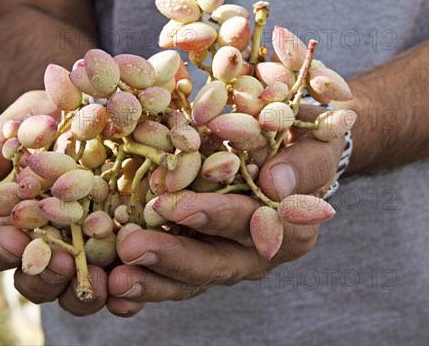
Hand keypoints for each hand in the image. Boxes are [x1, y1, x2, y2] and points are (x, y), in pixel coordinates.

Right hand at [0, 91, 142, 316]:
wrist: (107, 111)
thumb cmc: (61, 115)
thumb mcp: (33, 117)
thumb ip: (1, 141)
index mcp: (21, 217)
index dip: (2, 246)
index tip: (15, 238)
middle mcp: (51, 242)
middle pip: (34, 277)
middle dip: (43, 276)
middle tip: (63, 263)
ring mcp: (87, 254)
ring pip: (72, 292)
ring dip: (80, 292)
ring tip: (99, 281)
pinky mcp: (123, 255)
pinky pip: (119, 287)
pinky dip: (122, 294)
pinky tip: (129, 288)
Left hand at [108, 104, 344, 310]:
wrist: (288, 145)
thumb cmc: (302, 139)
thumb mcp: (316, 142)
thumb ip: (303, 163)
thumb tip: (277, 185)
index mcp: (290, 227)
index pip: (252, 224)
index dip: (219, 218)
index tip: (182, 208)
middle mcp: (256, 252)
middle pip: (214, 263)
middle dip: (173, 258)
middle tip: (133, 249)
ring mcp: (224, 257)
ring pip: (188, 279)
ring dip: (151, 279)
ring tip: (115, 280)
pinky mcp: (197, 254)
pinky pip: (169, 277)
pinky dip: (143, 283)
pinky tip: (113, 290)